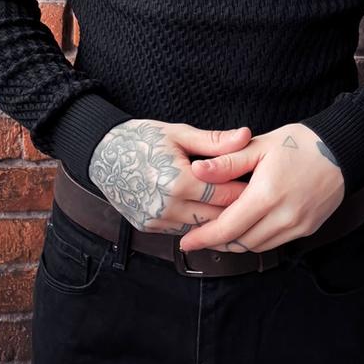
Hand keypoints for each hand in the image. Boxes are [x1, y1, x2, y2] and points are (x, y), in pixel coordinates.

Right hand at [88, 120, 251, 234]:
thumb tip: (245, 135)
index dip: (246, 189)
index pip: (224, 194)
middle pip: (216, 216)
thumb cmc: (142, 138)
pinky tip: (208, 210)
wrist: (102, 153)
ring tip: (236, 206)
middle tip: (255, 197)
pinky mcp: (148, 227)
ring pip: (201, 228)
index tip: (260, 183)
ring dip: (218, 219)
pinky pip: (182, 230)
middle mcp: (166, 206)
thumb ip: (215, 141)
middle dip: (236, 209)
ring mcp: (156, 220)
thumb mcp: (179, 133)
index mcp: (177, 182)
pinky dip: (197, 222)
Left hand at [178, 123, 344, 253]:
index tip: (186, 242)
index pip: (228, 228)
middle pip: (241, 242)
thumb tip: (197, 170)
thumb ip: (227, 162)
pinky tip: (246, 229)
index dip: (204, 238)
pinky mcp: (308, 229)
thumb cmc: (299, 143)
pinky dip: (257, 240)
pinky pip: (275, 243)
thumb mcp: (260, 146)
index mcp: (267, 195)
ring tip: (218, 233)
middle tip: (197, 237)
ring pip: (258, 247)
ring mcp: (298, 226)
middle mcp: (284, 217)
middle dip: (217, 242)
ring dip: (236, 243)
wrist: (342, 149)